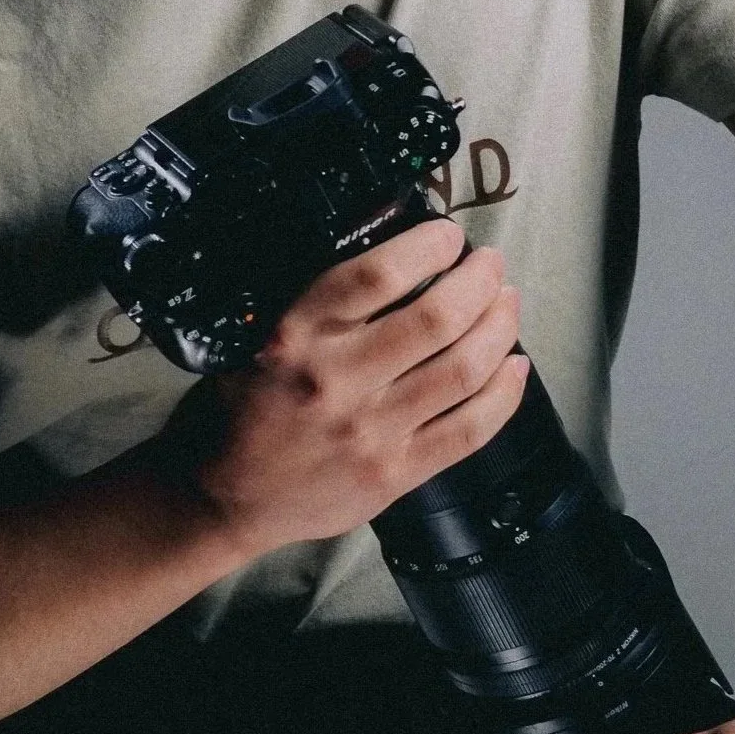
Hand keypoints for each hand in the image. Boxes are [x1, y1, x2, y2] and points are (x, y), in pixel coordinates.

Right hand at [177, 219, 527, 558]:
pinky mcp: (394, 474)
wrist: (220, 496)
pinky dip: (503, 394)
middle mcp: (336, 380)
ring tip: (506, 305)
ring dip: (499, 328)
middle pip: (436, 318)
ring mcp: (370, 432)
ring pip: (462, 369)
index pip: (377, 274)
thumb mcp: (261, 334)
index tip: (447, 237)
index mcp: (295, 335)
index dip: (427, 246)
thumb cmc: (240, 407)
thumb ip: (318, 298)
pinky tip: (514, 367)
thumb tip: (391, 245)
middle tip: (490, 265)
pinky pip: (469, 430)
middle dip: (479, 281)